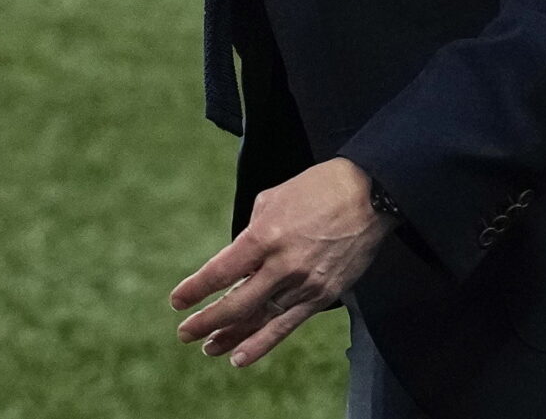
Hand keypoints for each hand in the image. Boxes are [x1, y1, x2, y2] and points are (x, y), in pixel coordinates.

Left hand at [169, 157, 392, 367]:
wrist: (367, 195)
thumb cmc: (315, 190)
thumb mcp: (270, 201)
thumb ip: (250, 234)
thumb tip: (237, 261)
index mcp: (264, 236)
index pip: (220, 272)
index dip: (196, 290)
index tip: (177, 302)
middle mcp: (282, 265)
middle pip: (236, 304)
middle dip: (206, 321)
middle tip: (185, 333)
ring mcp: (304, 284)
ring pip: (260, 320)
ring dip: (231, 337)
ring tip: (208, 348)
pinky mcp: (323, 296)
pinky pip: (287, 325)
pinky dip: (263, 343)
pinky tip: (242, 356)